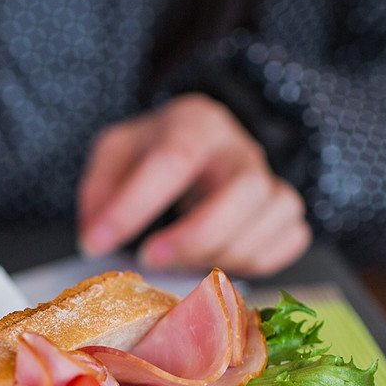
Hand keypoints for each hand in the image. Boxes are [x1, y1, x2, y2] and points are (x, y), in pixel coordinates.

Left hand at [78, 94, 309, 275]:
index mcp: (195, 123)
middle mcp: (240, 147)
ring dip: (226, 253)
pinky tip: (222, 262)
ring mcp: (270, 177)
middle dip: (195, 236)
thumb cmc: (156, 150)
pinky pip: (292, 238)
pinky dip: (259, 260)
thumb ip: (99, 191)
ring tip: (183, 262)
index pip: (172, 159)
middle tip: (150, 259)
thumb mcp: (115, 154)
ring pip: (273, 216)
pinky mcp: (285, 209)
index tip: (97, 242)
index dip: (134, 207)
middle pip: (244, 190)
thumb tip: (94, 238)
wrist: (200, 144)